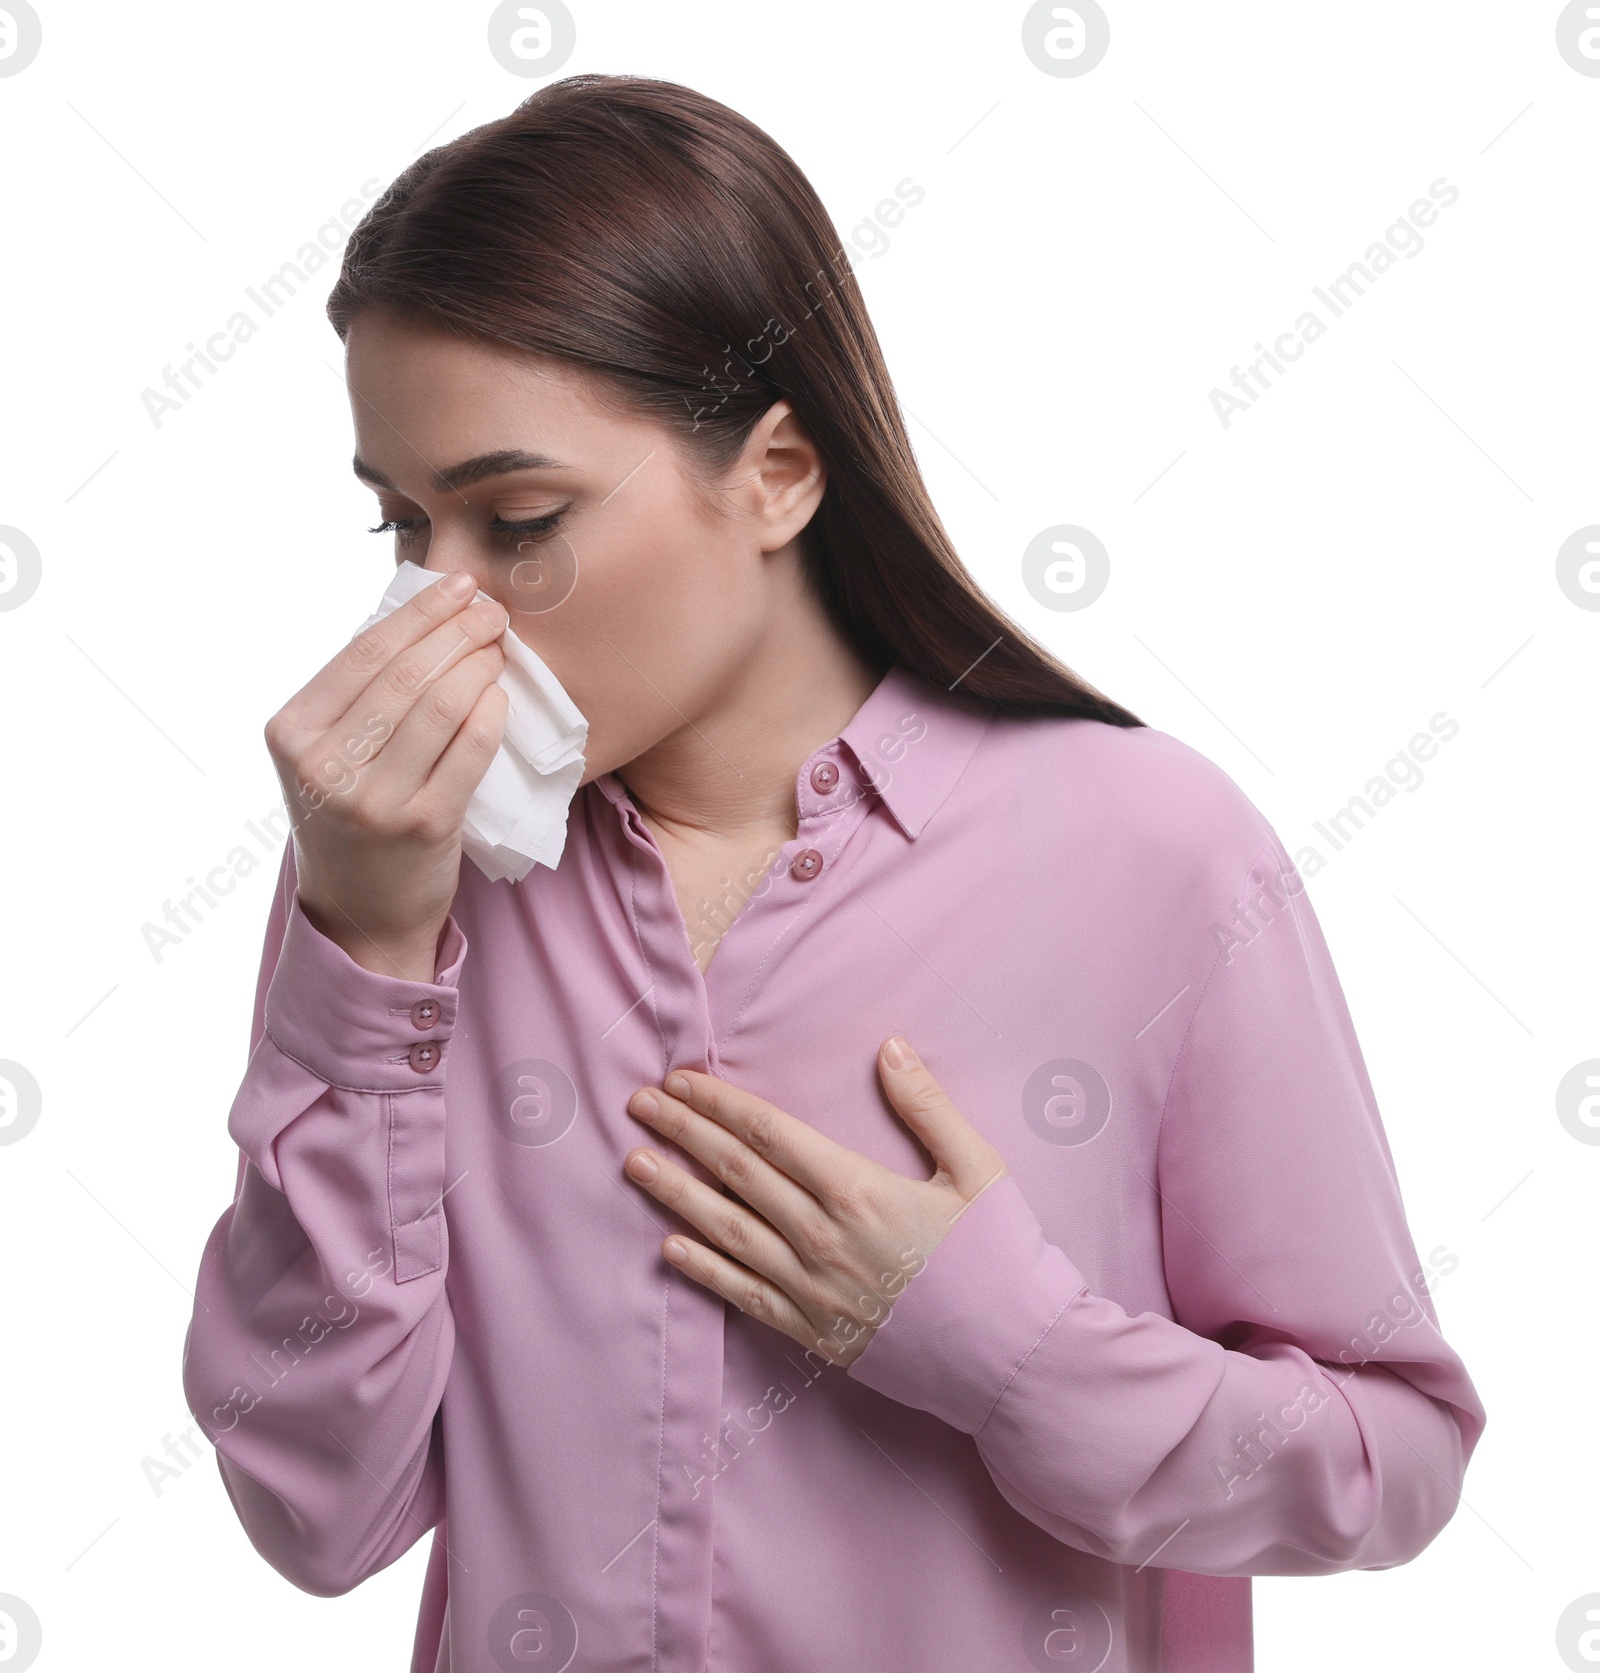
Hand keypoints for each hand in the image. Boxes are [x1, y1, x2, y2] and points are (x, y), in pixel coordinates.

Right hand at [263, 569, 509, 979]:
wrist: (360, 913)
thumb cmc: (350, 816)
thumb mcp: (326, 753)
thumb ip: (356, 693)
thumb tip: (422, 612)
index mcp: (291, 733)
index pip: (365, 651)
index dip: (421, 611)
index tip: (459, 586)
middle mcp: (325, 765)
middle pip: (408, 672)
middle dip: (458, 629)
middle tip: (492, 611)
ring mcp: (374, 799)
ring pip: (442, 703)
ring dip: (479, 663)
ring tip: (498, 645)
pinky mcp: (424, 824)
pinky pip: (471, 746)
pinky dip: (492, 709)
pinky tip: (500, 693)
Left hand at [622, 1036, 1008, 1366]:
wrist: (1013, 1359)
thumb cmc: (1003, 1259)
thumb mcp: (979, 1169)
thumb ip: (929, 1106)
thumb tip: (890, 1048)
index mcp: (858, 1190)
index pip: (769, 1134)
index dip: (719, 1104)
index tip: (680, 1081)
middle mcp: (822, 1237)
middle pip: (735, 1173)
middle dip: (682, 1134)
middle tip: (638, 1105)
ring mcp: (813, 1289)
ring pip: (727, 1231)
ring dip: (675, 1194)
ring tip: (635, 1164)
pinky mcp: (814, 1333)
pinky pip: (744, 1296)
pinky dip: (703, 1270)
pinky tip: (669, 1249)